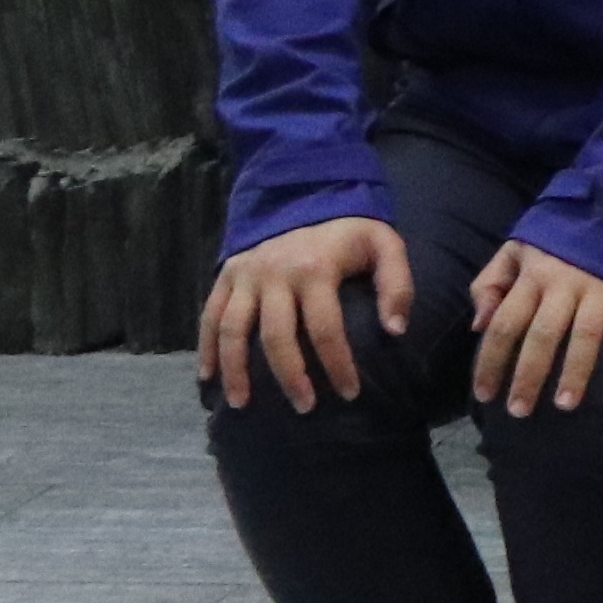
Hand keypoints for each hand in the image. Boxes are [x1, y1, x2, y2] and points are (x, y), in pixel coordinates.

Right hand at [202, 216, 411, 414]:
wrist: (306, 194)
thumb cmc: (351, 231)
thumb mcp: (385, 245)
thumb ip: (397, 285)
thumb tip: (396, 331)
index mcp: (316, 269)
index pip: (325, 329)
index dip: (337, 365)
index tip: (350, 393)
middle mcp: (275, 274)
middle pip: (276, 336)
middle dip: (290, 377)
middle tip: (304, 408)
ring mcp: (246, 275)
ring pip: (232, 329)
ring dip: (235, 370)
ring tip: (241, 404)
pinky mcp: (226, 274)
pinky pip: (209, 315)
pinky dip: (205, 347)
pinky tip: (206, 377)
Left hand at [465, 239, 602, 411]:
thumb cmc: (558, 235)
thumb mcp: (515, 248)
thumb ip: (490, 283)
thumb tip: (479, 326)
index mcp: (533, 275)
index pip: (504, 324)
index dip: (490, 361)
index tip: (484, 394)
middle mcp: (566, 284)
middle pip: (543, 336)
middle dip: (528, 376)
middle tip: (519, 411)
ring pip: (587, 335)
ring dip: (576, 372)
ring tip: (565, 405)